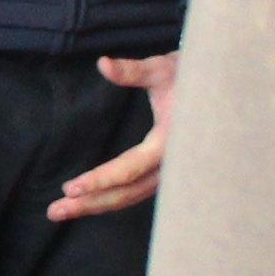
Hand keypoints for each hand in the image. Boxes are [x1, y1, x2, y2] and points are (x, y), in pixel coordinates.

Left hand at [48, 52, 177, 222]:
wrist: (219, 89)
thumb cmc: (188, 76)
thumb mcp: (161, 70)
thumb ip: (132, 71)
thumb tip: (103, 64)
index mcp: (170, 143)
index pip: (129, 169)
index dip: (100, 180)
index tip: (71, 188)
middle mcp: (172, 165)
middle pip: (127, 192)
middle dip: (91, 203)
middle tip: (55, 211)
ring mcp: (171, 172)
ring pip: (132, 196)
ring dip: (97, 205)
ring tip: (60, 211)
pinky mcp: (166, 172)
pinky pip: (138, 191)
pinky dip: (112, 198)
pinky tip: (89, 203)